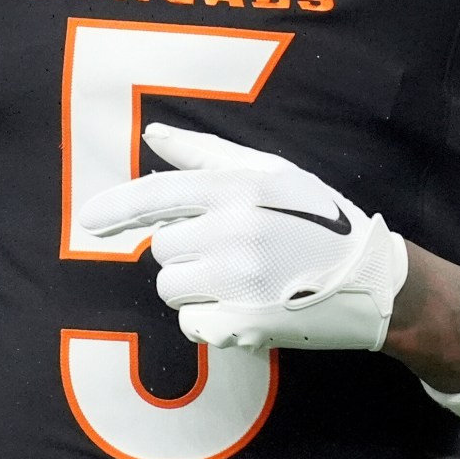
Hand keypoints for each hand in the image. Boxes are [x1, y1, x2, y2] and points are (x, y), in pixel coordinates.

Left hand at [77, 123, 409, 350]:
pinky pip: (190, 324)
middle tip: (230, 252)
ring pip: (171, 287)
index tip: (88, 220)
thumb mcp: (270, 172)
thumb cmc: (318, 219)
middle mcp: (233, 233)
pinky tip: (243, 307)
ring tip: (239, 280)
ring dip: (194, 287)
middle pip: (162, 249)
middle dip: (186, 252)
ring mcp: (236, 282)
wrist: (371, 281)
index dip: (117, 209)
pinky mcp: (242, 324)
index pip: (158, 196)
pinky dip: (207, 320)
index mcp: (237, 190)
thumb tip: (152, 134)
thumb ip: (205, 154)